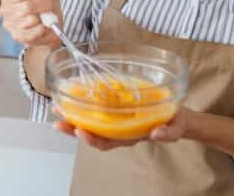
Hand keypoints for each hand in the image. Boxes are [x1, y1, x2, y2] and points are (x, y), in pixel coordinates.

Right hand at [0, 0, 61, 46]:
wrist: (51, 24)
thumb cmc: (46, 3)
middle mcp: (5, 9)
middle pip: (27, 7)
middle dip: (43, 6)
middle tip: (49, 6)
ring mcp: (9, 24)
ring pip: (31, 20)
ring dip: (44, 18)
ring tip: (45, 18)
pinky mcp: (16, 36)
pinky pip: (31, 34)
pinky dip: (42, 30)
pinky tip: (43, 27)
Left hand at [52, 106, 190, 150]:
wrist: (176, 114)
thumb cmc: (175, 122)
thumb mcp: (176, 128)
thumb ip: (169, 132)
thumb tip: (157, 134)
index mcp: (130, 136)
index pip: (106, 142)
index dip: (91, 139)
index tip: (80, 131)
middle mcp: (118, 129)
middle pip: (92, 132)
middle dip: (72, 128)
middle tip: (57, 121)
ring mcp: (116, 118)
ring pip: (90, 119)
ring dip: (73, 114)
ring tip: (56, 107)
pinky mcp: (116, 105)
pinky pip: (97, 105)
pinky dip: (83, 101)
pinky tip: (73, 92)